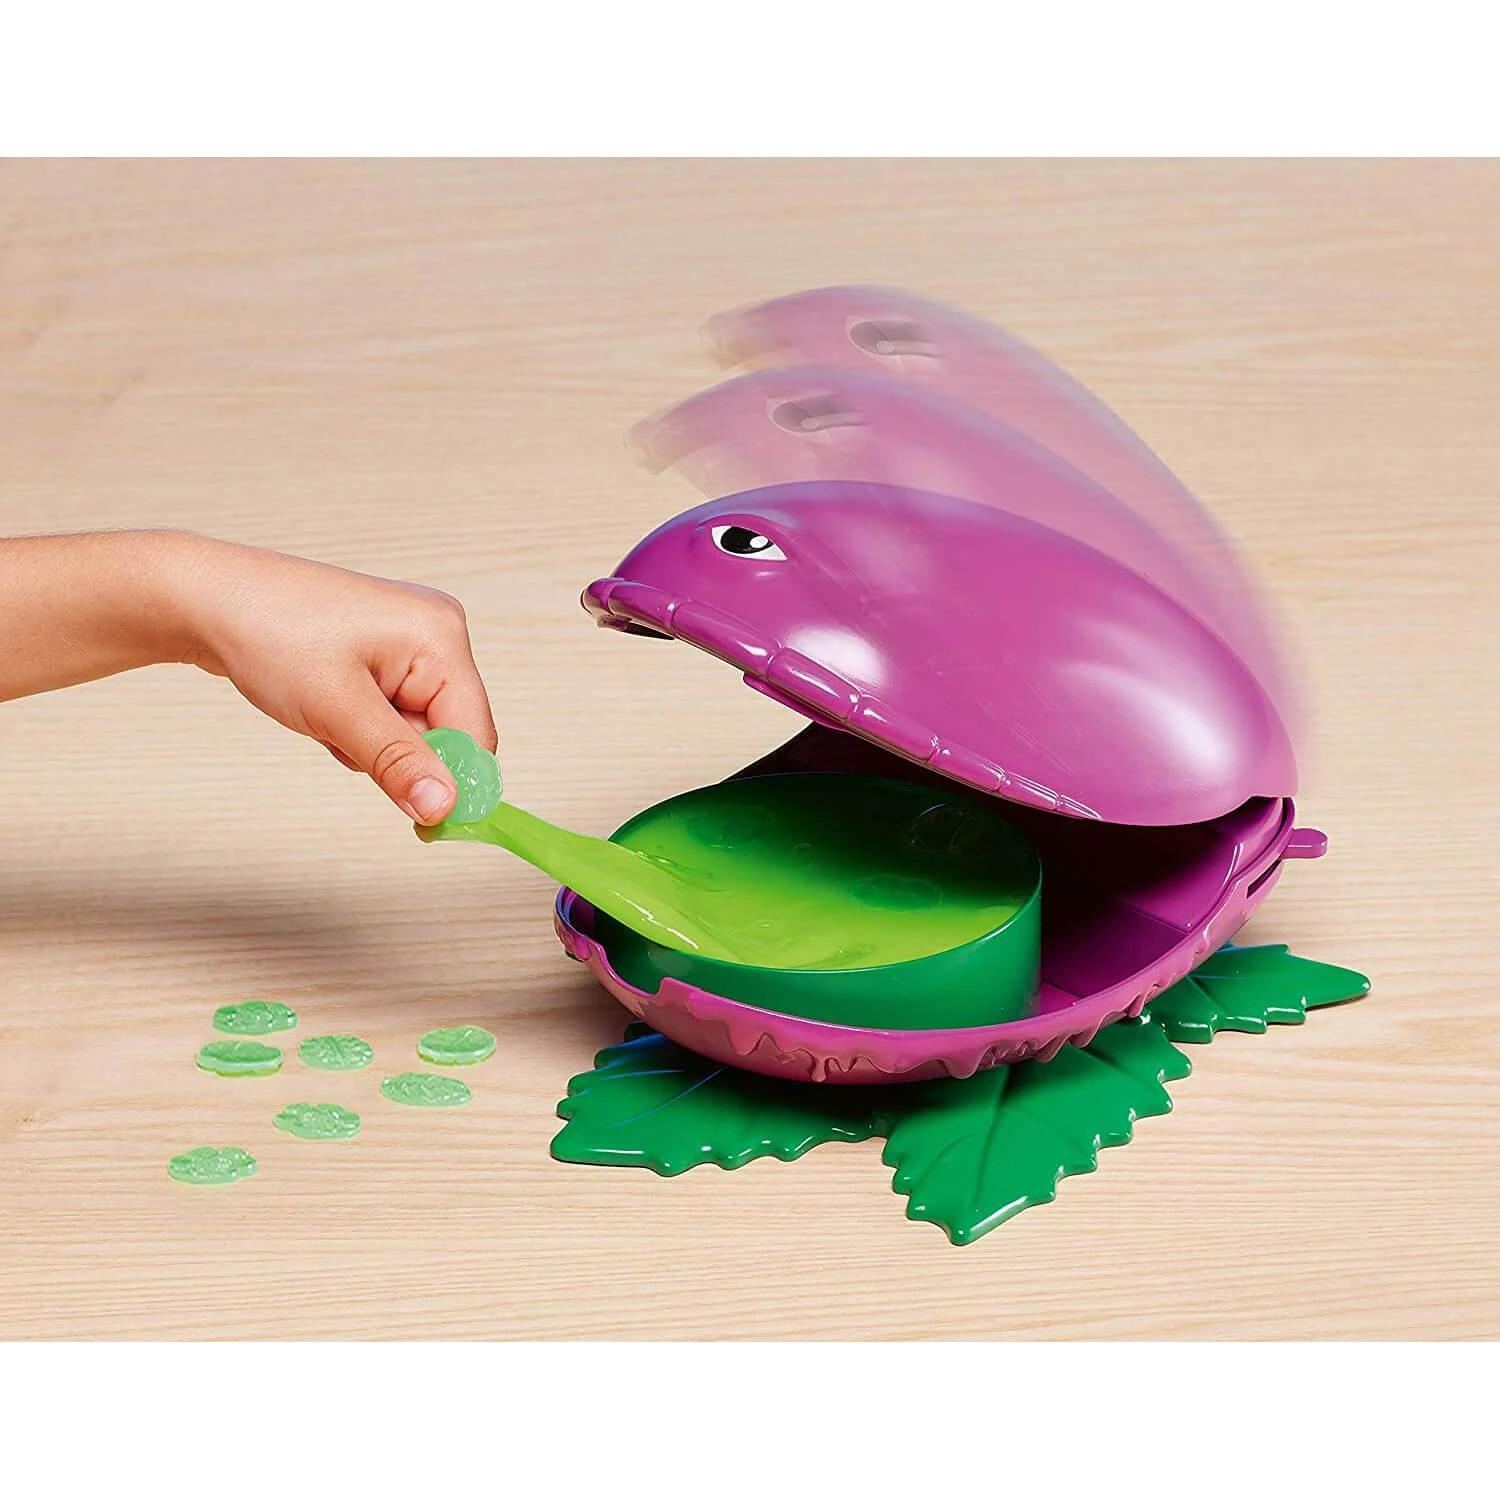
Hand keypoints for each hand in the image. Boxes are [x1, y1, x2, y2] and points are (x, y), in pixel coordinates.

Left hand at [179, 537, 497, 823]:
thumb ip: (397, 762)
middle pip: (448, 733)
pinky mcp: (387, 653)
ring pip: (416, 730)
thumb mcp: (336, 710)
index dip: (453, 783)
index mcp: (441, 636)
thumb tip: (443, 807)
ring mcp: (412, 640)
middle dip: (396, 752)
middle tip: (343, 735)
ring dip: (372, 741)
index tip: (423, 823)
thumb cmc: (268, 634)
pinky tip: (324, 704)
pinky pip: (392, 714)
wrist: (206, 599)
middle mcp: (438, 633)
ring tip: (324, 711)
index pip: (476, 734)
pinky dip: (360, 726)